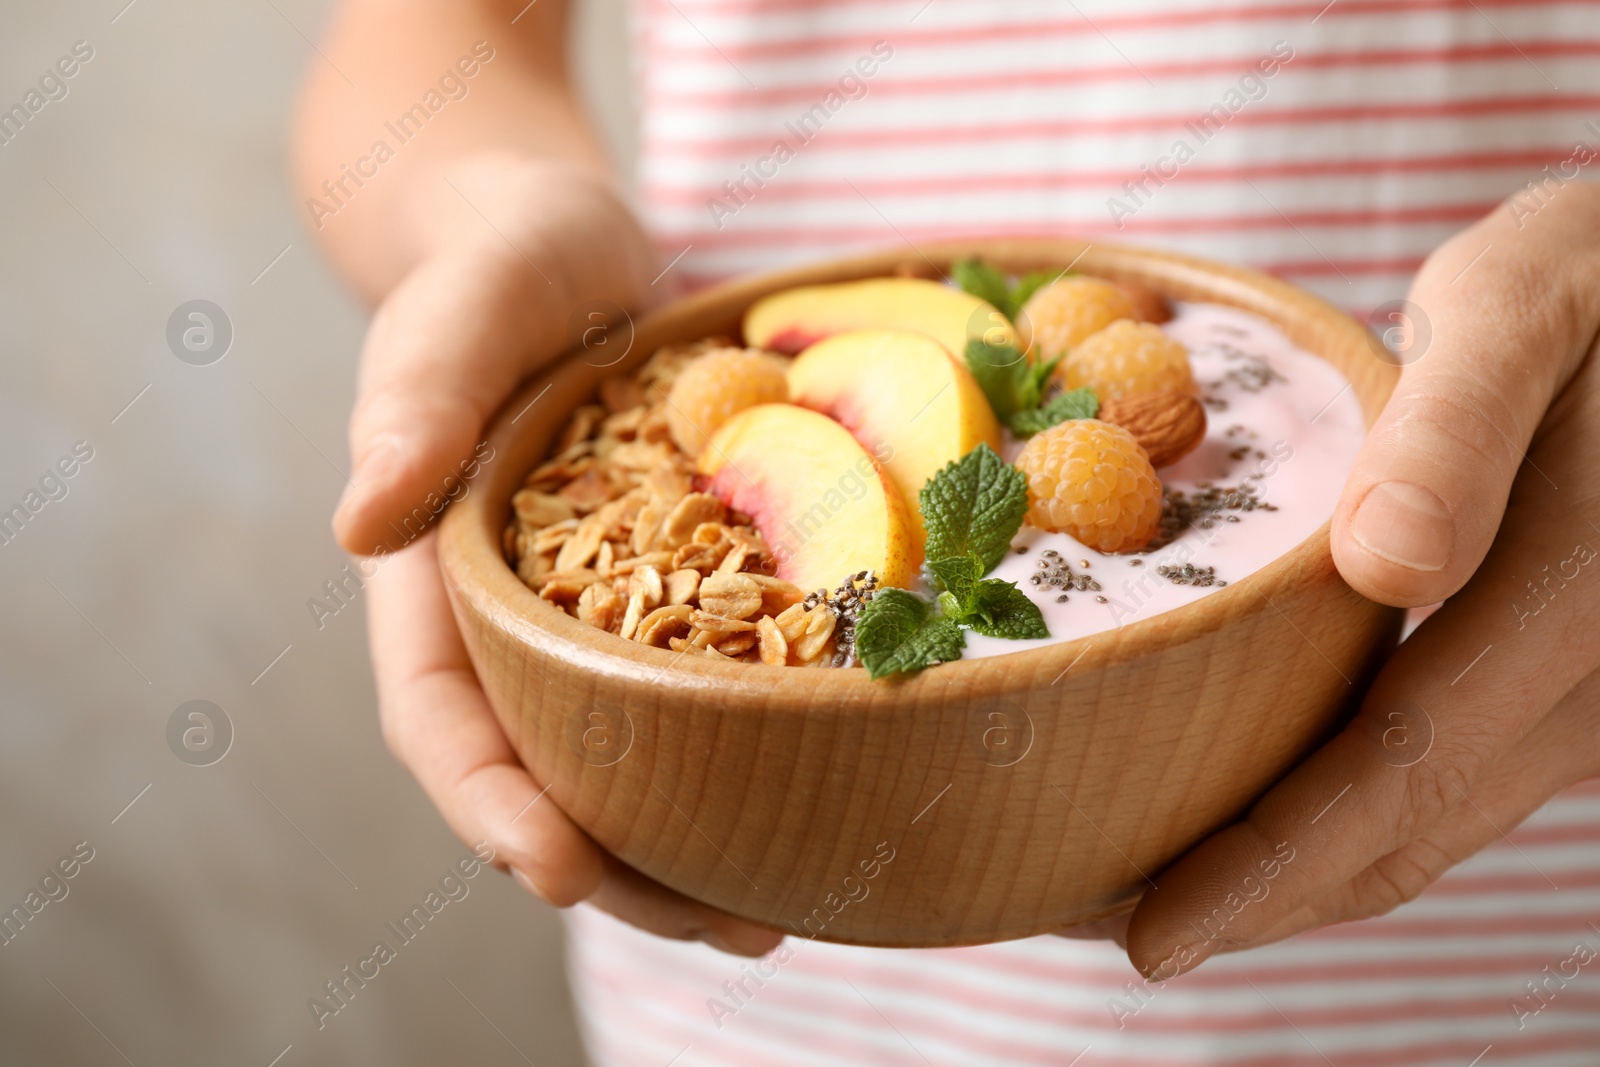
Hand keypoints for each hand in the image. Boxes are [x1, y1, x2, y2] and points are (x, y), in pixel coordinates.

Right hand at [339, 155, 782, 956]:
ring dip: (699, 835)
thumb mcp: (453, 316)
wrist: (563, 246)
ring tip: (792, 904)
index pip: (445, 720)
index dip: (491, 804)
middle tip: (730, 923)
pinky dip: (752, 742)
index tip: (557, 870)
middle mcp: (516, 621)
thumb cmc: (492, 269)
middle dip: (624, 865)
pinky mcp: (677, 585)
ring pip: (636, 752)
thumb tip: (358, 525)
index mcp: (437, 580)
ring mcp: (599, 612)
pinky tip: (830, 781)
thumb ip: (410, 402)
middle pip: (552, 772)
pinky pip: (709, 682)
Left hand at [1123, 182, 1599, 977]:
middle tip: (1100, 929)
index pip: (1406, 759)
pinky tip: (1260, 827)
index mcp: (1579, 589)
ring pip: (1436, 829)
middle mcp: (1597, 674)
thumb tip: (1390, 567)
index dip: (1274, 860)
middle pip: (1412, 829)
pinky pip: (1455, 787)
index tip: (1151, 933)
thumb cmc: (1590, 277)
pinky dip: (1348, 829)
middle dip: (1257, 897)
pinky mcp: (1565, 687)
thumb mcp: (1524, 306)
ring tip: (1155, 899)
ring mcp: (1590, 694)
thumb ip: (1461, 430)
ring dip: (1297, 883)